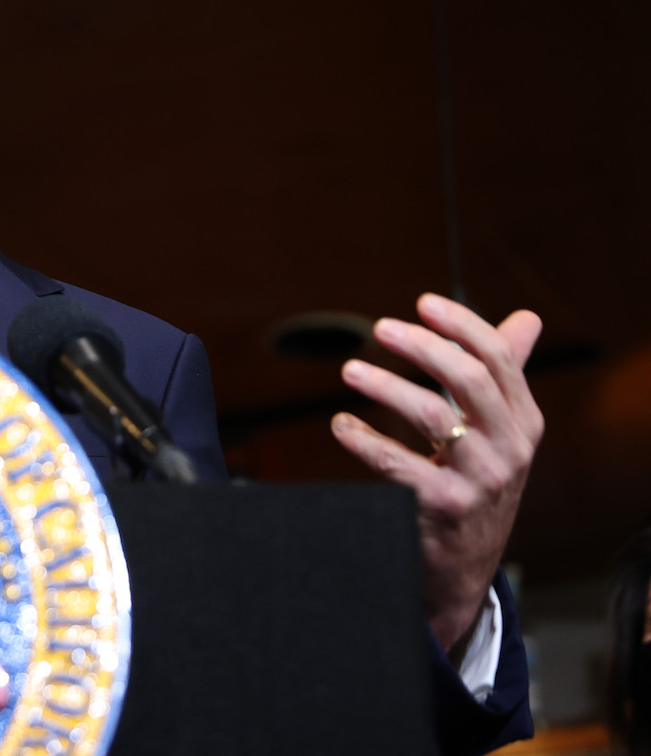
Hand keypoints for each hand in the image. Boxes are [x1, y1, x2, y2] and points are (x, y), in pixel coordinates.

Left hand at [331, 293, 543, 652]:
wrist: (464, 566)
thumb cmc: (477, 481)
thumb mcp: (501, 433)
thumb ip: (504, 375)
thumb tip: (527, 319)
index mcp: (524, 422)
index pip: (499, 359)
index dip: (461, 324)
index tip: (422, 303)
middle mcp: (510, 448)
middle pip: (468, 379)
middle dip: (422, 346)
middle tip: (380, 328)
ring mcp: (480, 480)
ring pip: (432, 415)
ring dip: (385, 386)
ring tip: (350, 371)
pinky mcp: (443, 507)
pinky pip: (397, 464)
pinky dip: (363, 439)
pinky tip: (341, 425)